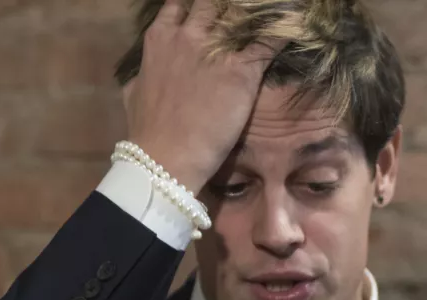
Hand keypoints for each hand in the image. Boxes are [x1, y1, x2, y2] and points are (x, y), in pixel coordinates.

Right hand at [122, 0, 281, 192]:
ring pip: (240, 16)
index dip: (195, 6)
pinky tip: (293, 30)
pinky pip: (267, 44)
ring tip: (270, 14)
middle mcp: (187, 36)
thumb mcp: (133, 94)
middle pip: (212, 4)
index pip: (180, 5)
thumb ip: (142, 75)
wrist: (166, 157)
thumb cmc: (148, 131)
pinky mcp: (241, 72)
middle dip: (226, 7)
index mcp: (160, 39)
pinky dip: (280, 35)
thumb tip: (143, 74)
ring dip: (255, 16)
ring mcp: (215, 52)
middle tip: (242, 12)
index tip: (207, 10)